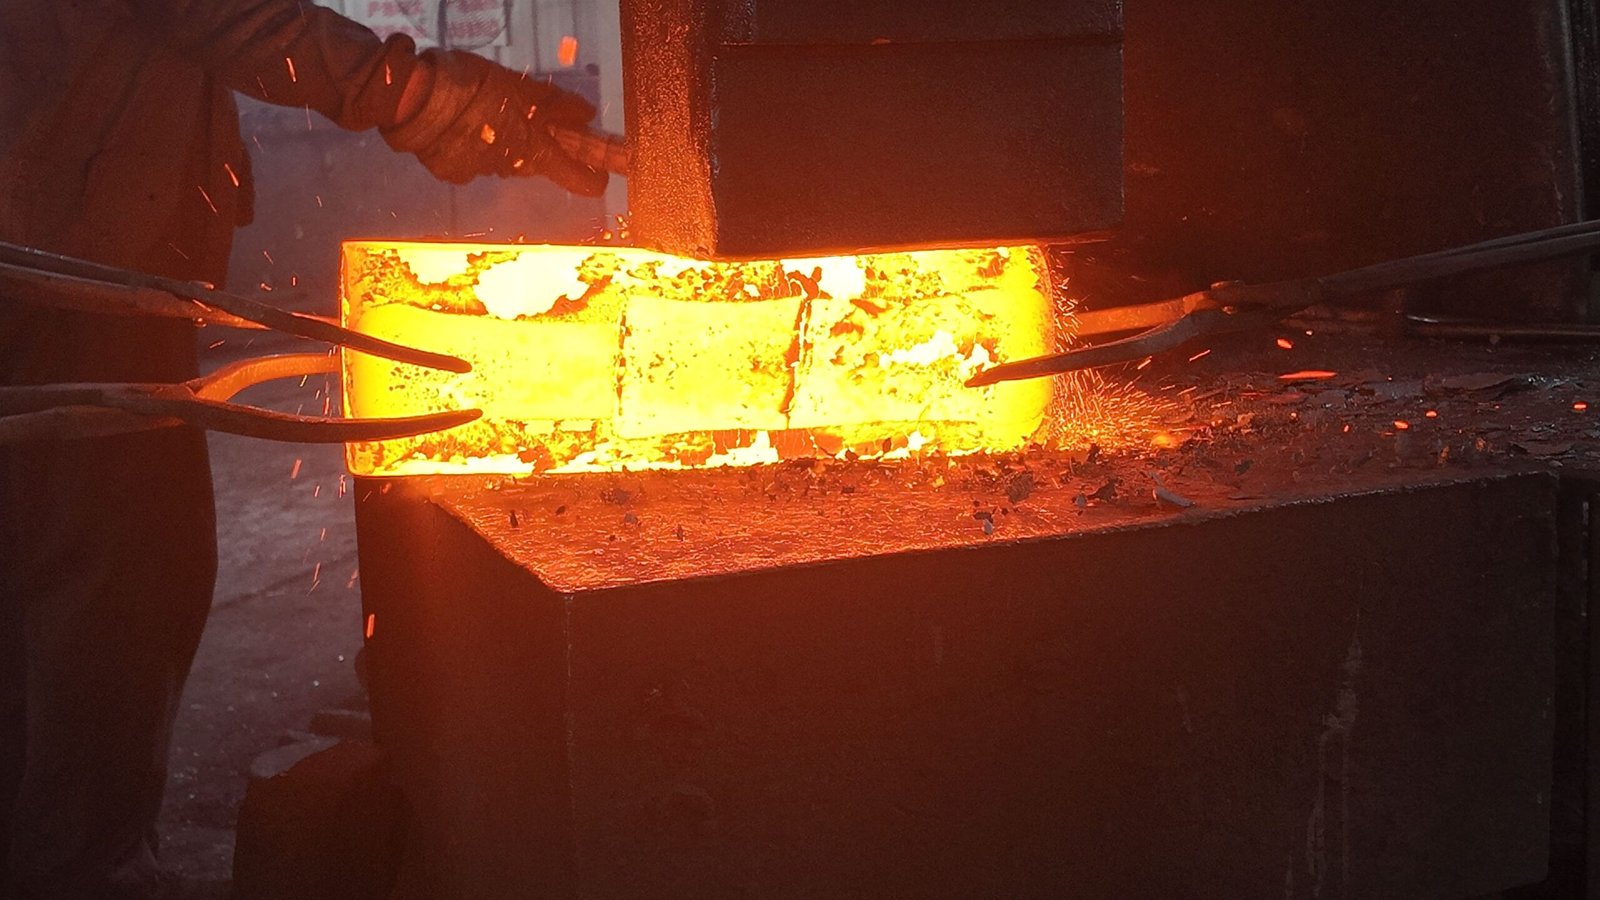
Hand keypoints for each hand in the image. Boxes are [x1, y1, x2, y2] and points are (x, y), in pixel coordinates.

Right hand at [381, 50, 607, 195]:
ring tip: (478, 109)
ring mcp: (477, 174)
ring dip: (497, 140)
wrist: (411, 97)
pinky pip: (469, 161)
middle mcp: (509, 169)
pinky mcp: (450, 172)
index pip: (577, 178)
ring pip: (499, 159)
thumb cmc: (470, 86)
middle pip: (533, 162)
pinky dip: (468, 145)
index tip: (601, 174)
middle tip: (518, 111)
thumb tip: (586, 114)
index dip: (592, 176)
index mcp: (533, 151)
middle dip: (532, 141)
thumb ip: (554, 103)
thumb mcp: (519, 86)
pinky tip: (456, 124)